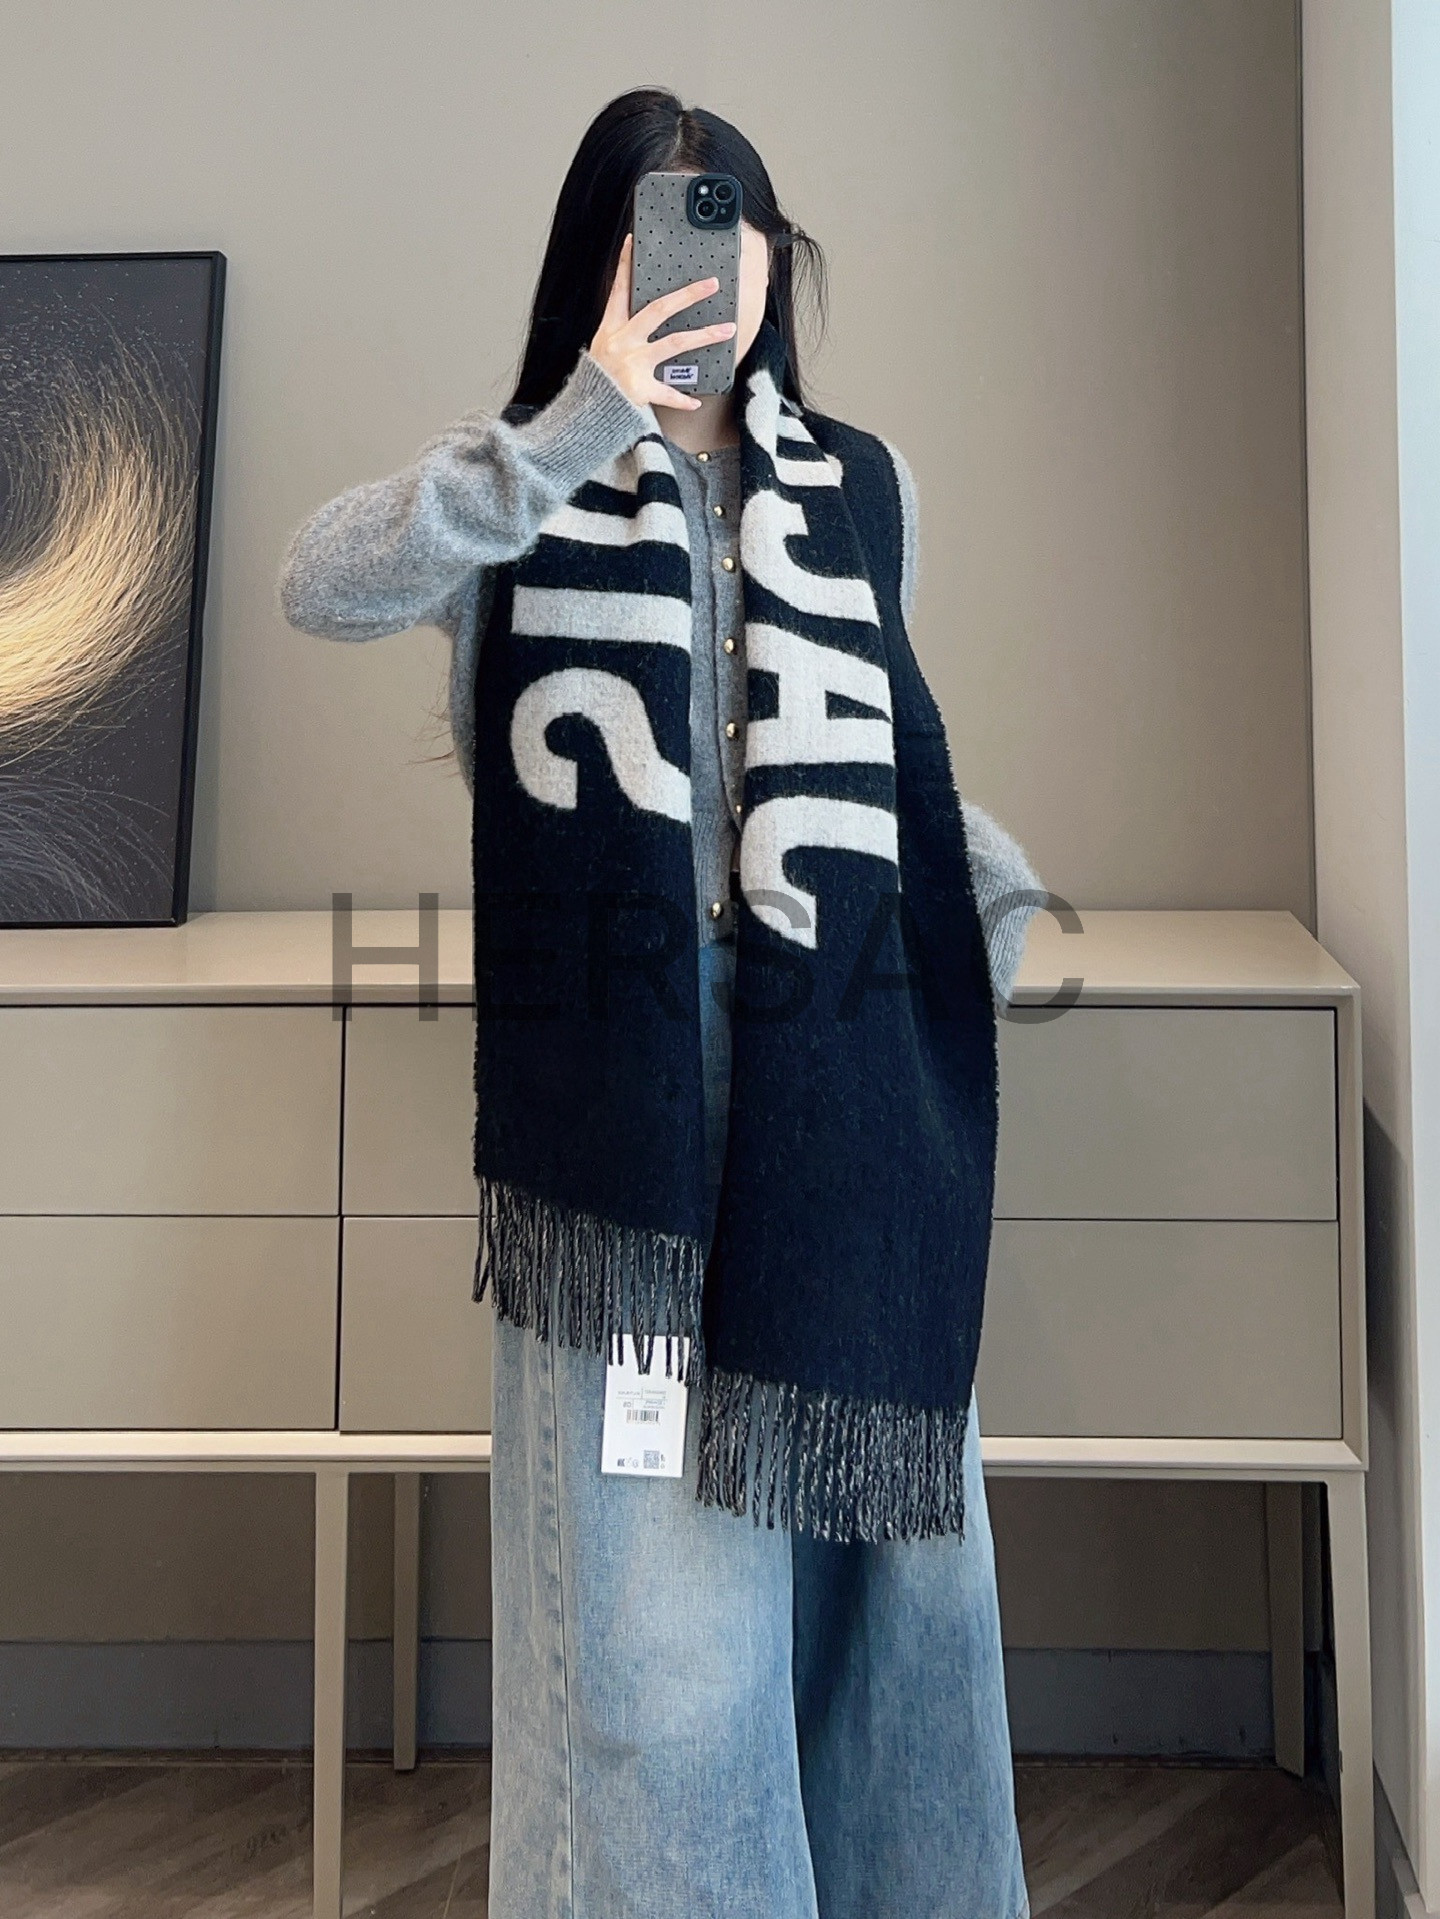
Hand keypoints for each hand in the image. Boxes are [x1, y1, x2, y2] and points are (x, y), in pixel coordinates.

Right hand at [588, 233, 735, 411]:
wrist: (587, 411)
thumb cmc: (598, 379)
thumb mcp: (604, 348)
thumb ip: (624, 330)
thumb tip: (651, 313)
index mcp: (611, 329)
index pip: (619, 290)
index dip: (624, 264)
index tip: (632, 242)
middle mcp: (622, 342)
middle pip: (658, 310)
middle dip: (687, 295)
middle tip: (710, 284)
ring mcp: (632, 364)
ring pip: (674, 343)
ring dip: (704, 335)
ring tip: (727, 330)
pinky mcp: (639, 389)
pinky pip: (666, 393)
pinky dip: (681, 399)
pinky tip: (695, 400)